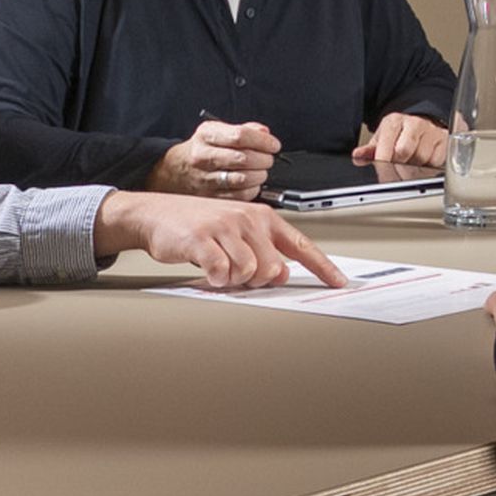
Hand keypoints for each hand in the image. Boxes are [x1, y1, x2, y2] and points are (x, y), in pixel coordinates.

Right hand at [97, 190, 349, 289]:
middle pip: (273, 268)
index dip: (322, 266)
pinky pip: (221, 273)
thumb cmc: (198, 225)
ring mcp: (225, 228)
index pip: (300, 244)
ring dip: (232, 279)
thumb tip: (281, 275)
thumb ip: (263, 251)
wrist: (156, 213)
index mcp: (262, 217)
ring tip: (218, 266)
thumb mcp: (237, 231)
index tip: (339, 282)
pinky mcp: (202, 239)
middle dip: (256, 279)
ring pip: (249, 273)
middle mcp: (248, 219)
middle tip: (235, 270)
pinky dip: (215, 278)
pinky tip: (207, 269)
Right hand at [153, 120, 280, 198]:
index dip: (263, 141)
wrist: (173, 171)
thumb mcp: (217, 131)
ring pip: (242, 179)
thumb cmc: (201, 150)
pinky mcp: (209, 197)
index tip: (273, 145)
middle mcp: (203, 156)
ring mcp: (205, 179)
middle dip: (264, 159)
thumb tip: (264, 134)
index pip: (241, 136)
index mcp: (207, 135)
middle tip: (268, 159)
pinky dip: (252, 190)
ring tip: (260, 171)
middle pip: (243, 158)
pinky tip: (252, 184)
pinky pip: (239, 196)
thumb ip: (243, 129)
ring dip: (259, 175)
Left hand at [358, 110, 449, 167]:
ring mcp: (431, 131)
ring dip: (415, 167)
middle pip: (404, 152)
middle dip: (400, 165)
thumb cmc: (401, 134)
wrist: (426, 123)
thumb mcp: (382, 139)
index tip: (382, 170)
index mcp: (395, 121)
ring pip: (421, 159)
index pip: (387, 145)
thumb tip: (357, 157)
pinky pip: (436, 162)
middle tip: (398, 168)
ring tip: (412, 162)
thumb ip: (369, 150)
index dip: (383, 161)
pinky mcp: (445, 141)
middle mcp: (414, 123)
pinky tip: (425, 161)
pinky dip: (429, 166)